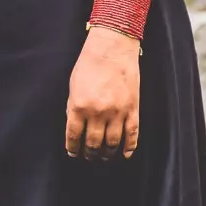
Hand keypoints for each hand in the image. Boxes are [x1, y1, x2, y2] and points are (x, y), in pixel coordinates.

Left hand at [65, 27, 140, 160]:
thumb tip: (74, 126)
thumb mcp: (73, 85)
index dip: (73, 149)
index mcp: (79, 106)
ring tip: (104, 156)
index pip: (74, 136)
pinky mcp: (132, 109)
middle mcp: (98, 112)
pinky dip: (129, 148)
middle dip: (90, 154)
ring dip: (107, 154)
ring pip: (112, 143)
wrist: (113, 48)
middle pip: (93, 144)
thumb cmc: (90, 63)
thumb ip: (72, 107)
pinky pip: (132, 135)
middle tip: (89, 157)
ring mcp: (117, 112)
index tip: (73, 154)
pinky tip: (124, 154)